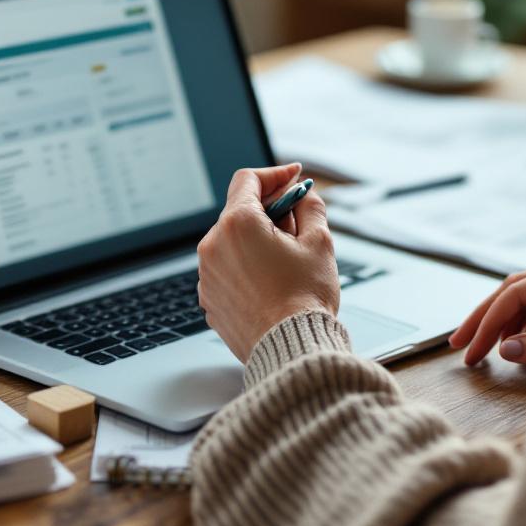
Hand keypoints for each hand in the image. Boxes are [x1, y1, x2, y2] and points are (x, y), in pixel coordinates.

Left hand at [197, 164, 339, 361]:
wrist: (291, 349)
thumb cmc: (305, 298)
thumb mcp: (319, 242)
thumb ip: (310, 206)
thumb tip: (302, 194)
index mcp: (237, 224)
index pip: (248, 179)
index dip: (275, 175)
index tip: (294, 178)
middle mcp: (213, 245)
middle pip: (239, 211)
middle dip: (270, 212)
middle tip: (299, 224)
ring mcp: (207, 274)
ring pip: (233, 242)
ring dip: (257, 241)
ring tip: (288, 262)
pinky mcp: (209, 298)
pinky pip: (228, 270)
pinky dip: (247, 267)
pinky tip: (272, 283)